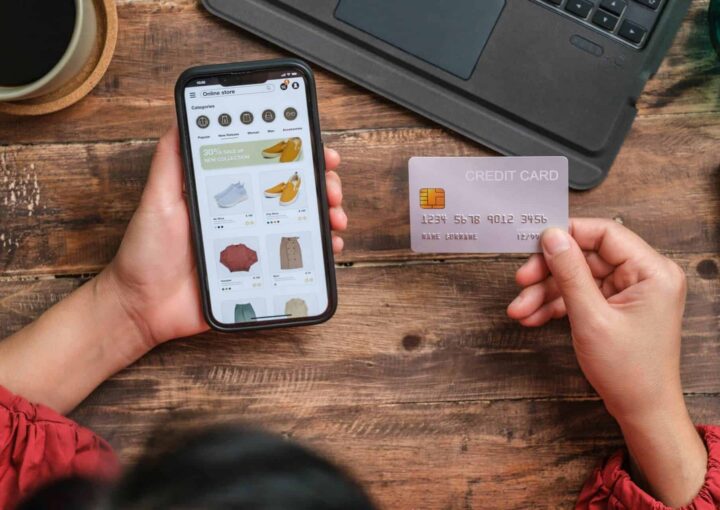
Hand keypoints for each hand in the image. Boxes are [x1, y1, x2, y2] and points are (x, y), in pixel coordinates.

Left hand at [104, 125, 347, 347]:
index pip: (268, 164)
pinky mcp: (260, 273)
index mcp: (225, 192)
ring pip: (302, 222)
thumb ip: (171, 161)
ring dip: (327, 214)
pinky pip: (298, 259)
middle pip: (293, 191)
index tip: (317, 148)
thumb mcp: (158, 199)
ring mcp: (256, 244)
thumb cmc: (146, 253)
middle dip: (320, 184)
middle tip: (331, 188)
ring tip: (335, 217)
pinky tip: (329, 245)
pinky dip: (320, 250)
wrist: (144, 308)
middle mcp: (246, 214)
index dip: (297, 154)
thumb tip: (183, 116)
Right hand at [507, 219, 705, 505]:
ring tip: (520, 310)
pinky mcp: (617, 306)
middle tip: (521, 281)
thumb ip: (569, 272)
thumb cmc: (629, 371)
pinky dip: (557, 305)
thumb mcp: (591, 317)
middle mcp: (645, 276)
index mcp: (652, 271)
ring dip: (547, 292)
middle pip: (586, 257)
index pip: (605, 234)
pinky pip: (582, 295)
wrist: (642, 412)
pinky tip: (533, 317)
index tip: (535, 242)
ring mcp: (630, 292)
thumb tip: (552, 236)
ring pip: (579, 278)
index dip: (568, 235)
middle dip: (550, 272)